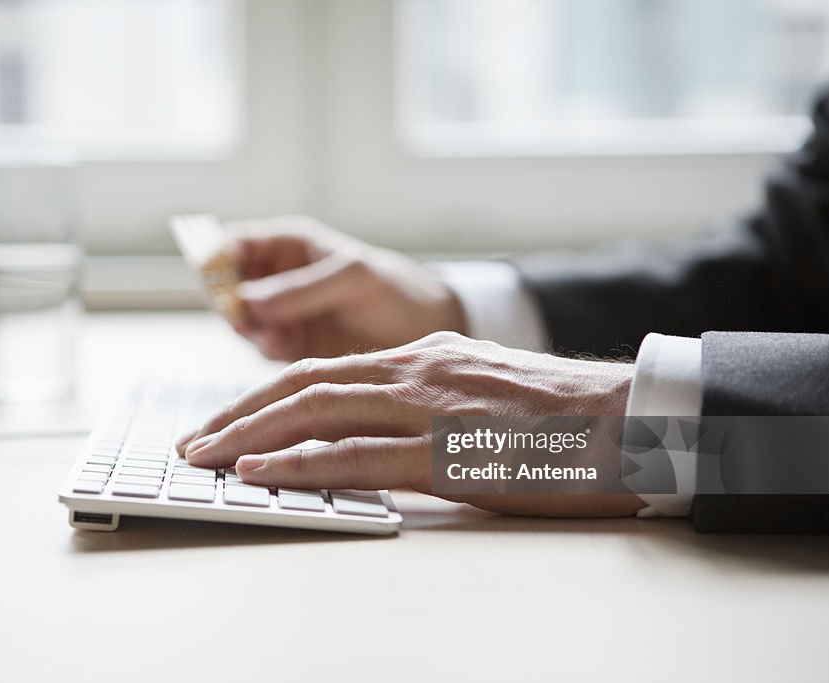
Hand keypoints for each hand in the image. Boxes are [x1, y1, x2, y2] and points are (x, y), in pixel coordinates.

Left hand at [177, 332, 643, 517]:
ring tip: (204, 458)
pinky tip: (261, 473)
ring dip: (250, 437)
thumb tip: (378, 426)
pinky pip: (358, 456)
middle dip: (238, 414)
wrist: (635, 418)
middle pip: (303, 384)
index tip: (226, 421)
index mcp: (424, 355)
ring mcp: (430, 407)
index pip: (323, 370)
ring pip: (316, 412)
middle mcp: (417, 369)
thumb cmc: (564, 416)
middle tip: (193, 442)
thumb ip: (428, 397)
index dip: (264, 396)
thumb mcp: (482, 388)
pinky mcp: (449, 452)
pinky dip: (301, 464)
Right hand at [224, 215, 465, 360]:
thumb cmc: (394, 288)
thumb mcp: (353, 277)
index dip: (217, 258)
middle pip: (227, 286)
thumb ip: (303, 288)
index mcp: (287, 245)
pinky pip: (263, 349)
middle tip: (241, 318)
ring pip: (241, 321)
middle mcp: (277, 279)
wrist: (426, 331)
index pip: (233, 244)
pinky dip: (265, 350)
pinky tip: (280, 350)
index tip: (219, 280)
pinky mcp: (292, 349)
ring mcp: (282, 315)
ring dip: (247, 330)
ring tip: (270, 337)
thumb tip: (249, 301)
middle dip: (227, 302)